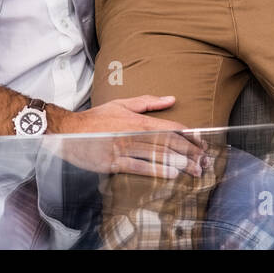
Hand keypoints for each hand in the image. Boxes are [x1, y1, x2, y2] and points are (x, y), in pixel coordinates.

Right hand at [47, 95, 209, 177]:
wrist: (68, 131)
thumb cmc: (96, 118)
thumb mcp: (122, 104)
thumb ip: (148, 102)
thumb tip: (172, 99)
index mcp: (137, 119)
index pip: (170, 127)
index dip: (189, 135)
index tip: (202, 143)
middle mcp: (133, 133)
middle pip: (168, 142)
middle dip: (190, 152)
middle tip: (205, 160)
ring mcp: (123, 148)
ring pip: (157, 155)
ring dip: (179, 163)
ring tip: (194, 170)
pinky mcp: (113, 163)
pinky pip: (139, 167)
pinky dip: (156, 170)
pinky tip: (172, 173)